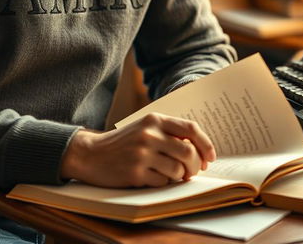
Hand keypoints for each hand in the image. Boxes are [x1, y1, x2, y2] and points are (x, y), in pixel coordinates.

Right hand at [61, 113, 215, 187]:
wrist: (91, 153)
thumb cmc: (124, 142)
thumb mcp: (145, 128)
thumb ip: (169, 132)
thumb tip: (199, 149)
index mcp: (154, 119)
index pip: (190, 128)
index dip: (206, 144)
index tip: (211, 157)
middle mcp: (149, 134)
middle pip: (188, 152)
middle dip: (195, 165)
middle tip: (192, 172)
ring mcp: (142, 154)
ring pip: (178, 170)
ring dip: (179, 177)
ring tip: (169, 174)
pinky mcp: (135, 172)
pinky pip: (163, 183)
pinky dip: (163, 183)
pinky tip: (152, 177)